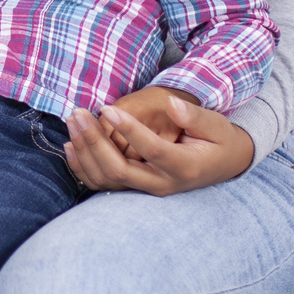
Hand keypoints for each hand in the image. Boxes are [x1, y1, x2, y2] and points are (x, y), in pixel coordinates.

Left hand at [63, 89, 255, 193]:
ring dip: (85, 152)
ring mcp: (148, 190)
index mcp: (185, 166)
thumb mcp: (215, 125)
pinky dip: (83, 168)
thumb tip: (171, 103)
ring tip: (73, 122)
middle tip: (78, 113)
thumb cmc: (218, 140)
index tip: (107, 108)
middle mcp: (164, 184)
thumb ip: (194, 115)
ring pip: (108, 179)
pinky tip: (71, 145)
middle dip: (94, 142)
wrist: (223, 165)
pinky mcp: (137, 189)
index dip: (129, 130)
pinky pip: (104, 185)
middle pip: (120, 170)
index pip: (152, 150)